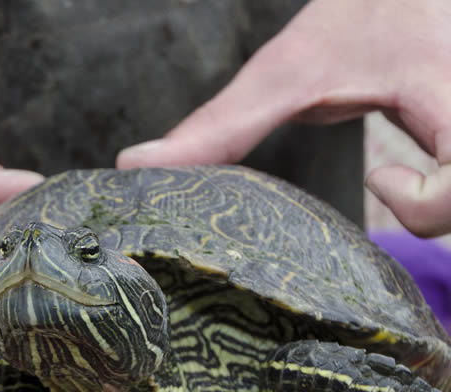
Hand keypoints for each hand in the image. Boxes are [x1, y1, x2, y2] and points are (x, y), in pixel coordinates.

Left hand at [117, 0, 450, 236]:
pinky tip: (419, 167)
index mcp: (446, 92)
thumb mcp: (288, 69)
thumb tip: (133, 166)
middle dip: (436, 211)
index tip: (381, 174)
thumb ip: (221, 124)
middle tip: (392, 183)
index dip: (429, 202)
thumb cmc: (359, 12)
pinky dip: (449, 191)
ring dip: (444, 201)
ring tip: (405, 176)